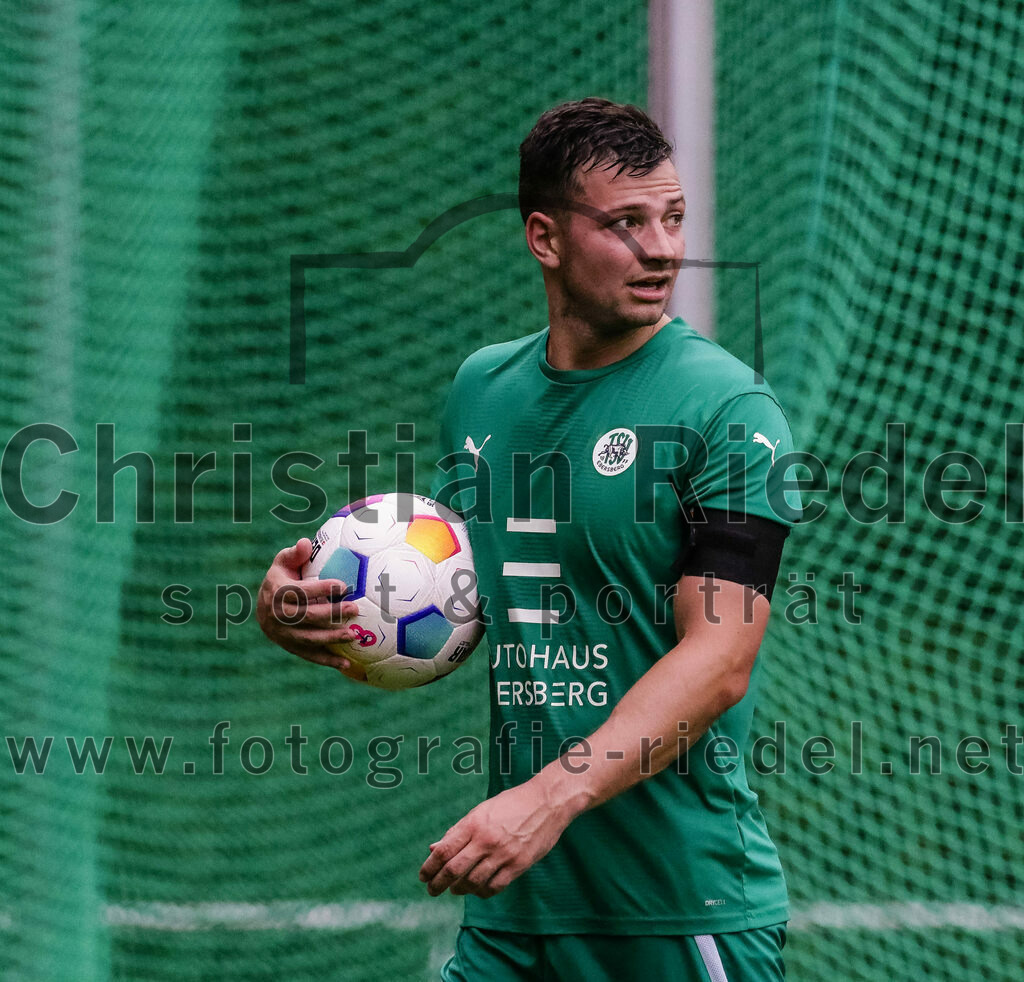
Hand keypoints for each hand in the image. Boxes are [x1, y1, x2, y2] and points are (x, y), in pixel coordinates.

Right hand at [256, 538, 367, 681]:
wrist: (262, 608)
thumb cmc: (281, 579)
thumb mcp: (283, 563)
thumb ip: (295, 554)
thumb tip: (305, 542)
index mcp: (277, 592)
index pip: (300, 592)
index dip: (321, 589)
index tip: (343, 586)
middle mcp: (278, 615)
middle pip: (308, 616)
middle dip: (332, 614)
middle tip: (355, 609)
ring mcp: (283, 634)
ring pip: (309, 638)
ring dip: (332, 638)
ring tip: (354, 635)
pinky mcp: (290, 647)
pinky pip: (310, 655)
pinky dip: (328, 661)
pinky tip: (347, 665)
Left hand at [419, 780, 571, 898]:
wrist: (547, 801)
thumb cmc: (511, 804)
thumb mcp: (481, 811)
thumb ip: (458, 831)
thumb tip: (434, 849)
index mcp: (474, 823)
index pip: (444, 851)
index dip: (430, 867)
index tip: (423, 876)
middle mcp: (486, 840)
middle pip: (454, 869)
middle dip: (438, 884)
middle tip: (432, 890)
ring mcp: (503, 854)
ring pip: (473, 882)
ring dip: (460, 889)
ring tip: (455, 889)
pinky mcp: (519, 865)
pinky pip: (494, 887)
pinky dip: (482, 892)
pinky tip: (477, 889)